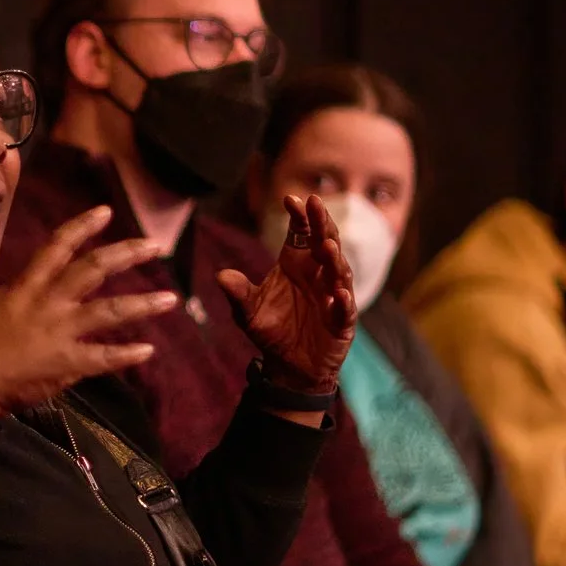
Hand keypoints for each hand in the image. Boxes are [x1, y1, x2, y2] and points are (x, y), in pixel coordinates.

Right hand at [0, 206, 176, 428]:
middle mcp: (46, 302)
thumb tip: (44, 295)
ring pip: (109, 310)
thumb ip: (24, 300)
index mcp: (25, 286)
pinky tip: (147, 351)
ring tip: (169, 299)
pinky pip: (103, 357)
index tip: (106, 211)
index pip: (57, 246)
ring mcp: (58, 331)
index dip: (83, 226)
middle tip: (154, 246)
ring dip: (143, 304)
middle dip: (127, 254)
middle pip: (93, 268)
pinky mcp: (65, 362)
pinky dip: (126, 354)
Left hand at [216, 194, 355, 392]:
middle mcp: (318, 274)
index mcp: (296, 264)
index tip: (291, 198)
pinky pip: (344, 310)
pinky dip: (342, 302)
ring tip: (327, 246)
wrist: (288, 367)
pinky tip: (338, 295)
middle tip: (316, 204)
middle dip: (321, 223)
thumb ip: (238, 293)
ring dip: (334, 259)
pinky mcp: (342, 322)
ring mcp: (333, 296)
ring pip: (338, 272)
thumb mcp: (248, 312)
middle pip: (324, 242)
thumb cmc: (271, 331)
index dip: (299, 215)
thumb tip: (221, 275)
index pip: (301, 232)